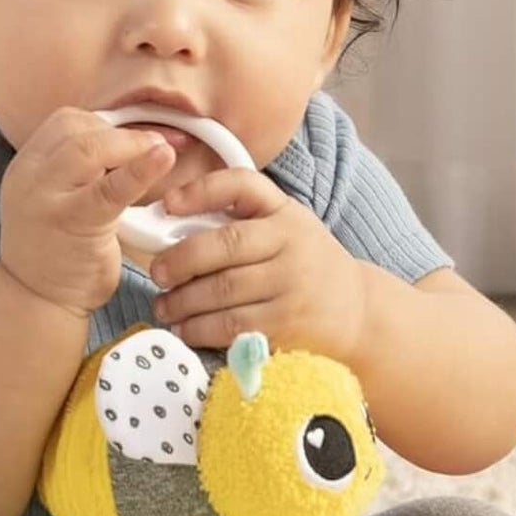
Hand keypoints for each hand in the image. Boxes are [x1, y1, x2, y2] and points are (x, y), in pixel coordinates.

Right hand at [0, 108, 176, 318]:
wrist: (37, 301)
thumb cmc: (59, 252)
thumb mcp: (62, 199)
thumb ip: (85, 172)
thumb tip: (136, 141)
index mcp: (28, 165)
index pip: (67, 122)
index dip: (110, 122)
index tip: (142, 132)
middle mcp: (29, 175)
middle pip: (76, 127)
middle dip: (123, 130)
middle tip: (161, 141)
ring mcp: (45, 198)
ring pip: (88, 148)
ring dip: (132, 144)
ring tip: (165, 151)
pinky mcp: (70, 222)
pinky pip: (108, 188)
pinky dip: (139, 170)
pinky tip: (164, 158)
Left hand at [144, 167, 368, 360]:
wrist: (358, 311)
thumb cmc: (307, 264)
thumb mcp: (287, 227)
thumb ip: (243, 219)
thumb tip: (172, 223)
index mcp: (284, 212)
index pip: (242, 186)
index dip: (201, 191)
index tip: (168, 203)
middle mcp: (290, 243)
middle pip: (224, 245)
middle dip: (180, 259)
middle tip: (158, 272)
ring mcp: (290, 285)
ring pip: (222, 290)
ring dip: (182, 301)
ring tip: (164, 305)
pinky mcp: (286, 324)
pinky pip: (231, 325)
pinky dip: (199, 329)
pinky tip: (185, 329)